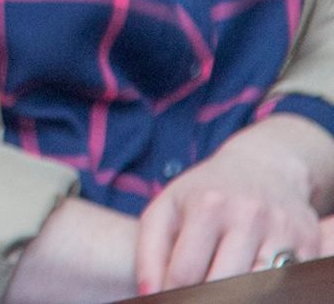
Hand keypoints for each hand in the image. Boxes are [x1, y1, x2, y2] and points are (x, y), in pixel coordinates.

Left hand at [136, 123, 323, 292]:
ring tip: (221, 289)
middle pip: (224, 284)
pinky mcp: (309, 244)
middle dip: (204, 298)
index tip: (170, 300)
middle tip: (195, 298)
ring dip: (239, 295)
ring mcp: (283, 230)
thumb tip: (148, 294)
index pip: (185, 273)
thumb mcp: (166, 208)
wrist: (263, 168)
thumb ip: (148, 251)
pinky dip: (268, 289)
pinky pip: (287, 283)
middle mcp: (248, 216)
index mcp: (206, 206)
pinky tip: (250, 284)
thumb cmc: (204, 194)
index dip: (173, 295)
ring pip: (260, 288)